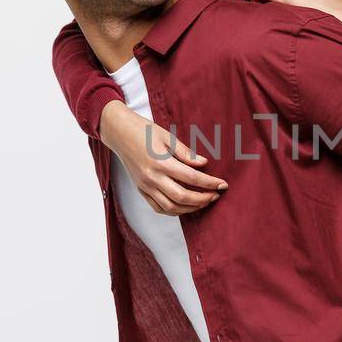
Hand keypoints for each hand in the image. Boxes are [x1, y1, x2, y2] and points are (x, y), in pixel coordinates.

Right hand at [99, 100, 227, 214]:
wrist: (118, 132)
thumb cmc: (143, 130)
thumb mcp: (167, 136)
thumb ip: (185, 153)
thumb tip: (203, 164)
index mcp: (160, 162)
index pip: (191, 178)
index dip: (209, 183)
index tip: (223, 184)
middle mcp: (152, 178)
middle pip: (182, 197)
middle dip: (203, 199)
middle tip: (215, 195)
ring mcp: (145, 186)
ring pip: (170, 207)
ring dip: (190, 208)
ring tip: (203, 201)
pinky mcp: (140, 190)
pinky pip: (158, 208)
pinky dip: (174, 210)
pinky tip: (185, 206)